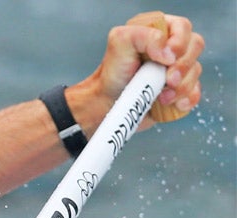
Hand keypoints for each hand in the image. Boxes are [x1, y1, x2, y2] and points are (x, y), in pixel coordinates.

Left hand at [86, 13, 203, 122]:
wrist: (106, 103)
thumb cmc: (113, 72)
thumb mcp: (120, 42)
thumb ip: (145, 35)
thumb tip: (169, 53)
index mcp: (161, 31)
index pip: (184, 28)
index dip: (180, 43)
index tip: (165, 59)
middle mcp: (172, 48)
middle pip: (196, 47)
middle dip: (183, 66)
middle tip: (168, 80)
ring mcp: (178, 69)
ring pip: (196, 71)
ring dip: (181, 86)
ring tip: (161, 96)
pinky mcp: (179, 91)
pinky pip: (195, 93)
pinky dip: (186, 100)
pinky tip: (170, 104)